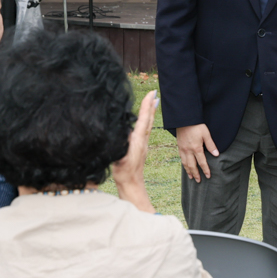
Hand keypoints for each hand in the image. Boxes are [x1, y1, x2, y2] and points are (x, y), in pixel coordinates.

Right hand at [113, 90, 158, 211]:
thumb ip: (122, 146)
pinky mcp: (140, 147)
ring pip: (148, 124)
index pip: (144, 119)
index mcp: (138, 140)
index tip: (152, 93)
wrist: (131, 185)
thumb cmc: (124, 173)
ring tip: (153, 101)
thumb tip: (125, 133)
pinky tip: (145, 120)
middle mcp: (142, 140)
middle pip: (149, 119)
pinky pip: (145, 130)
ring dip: (150, 111)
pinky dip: (146, 120)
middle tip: (155, 92)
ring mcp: (142, 144)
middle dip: (151, 105)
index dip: (147, 106)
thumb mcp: (121, 158)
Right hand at [176, 123, 218, 182]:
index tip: (208, 176)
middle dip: (196, 174)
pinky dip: (184, 165)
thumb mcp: (206, 134)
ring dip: (189, 171)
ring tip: (191, 177)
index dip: (205, 170)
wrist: (184, 120)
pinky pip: (181, 158)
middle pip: (192, 166)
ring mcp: (182, 149)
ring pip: (185, 163)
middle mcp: (188, 150)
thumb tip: (216, 155)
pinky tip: (185, 166)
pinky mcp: (179, 147)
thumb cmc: (196, 126)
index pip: (202, 162)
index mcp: (196, 148)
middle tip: (199, 181)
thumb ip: (211, 145)